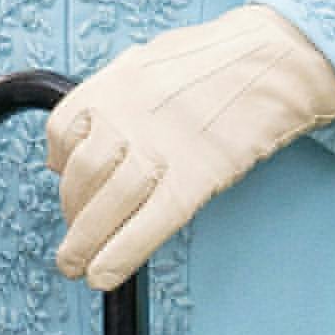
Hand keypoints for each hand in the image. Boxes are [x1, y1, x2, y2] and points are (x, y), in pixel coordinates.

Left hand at [46, 5, 334, 289]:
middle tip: (75, 232)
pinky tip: (104, 275)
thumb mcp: (153, 60)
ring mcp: (161, 147)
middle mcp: (130, 114)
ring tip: (77, 265)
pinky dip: (121, 254)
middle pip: (80, 174)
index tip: (64, 178)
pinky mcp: (196, 176)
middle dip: (72, 210)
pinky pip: (148, 224)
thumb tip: (87, 131)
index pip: (62, 131)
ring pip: (105, 204)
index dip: (59, 161)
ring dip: (84, 243)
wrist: (275, 59)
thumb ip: (117, 92)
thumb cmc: (218, 59)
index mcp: (116, 83)